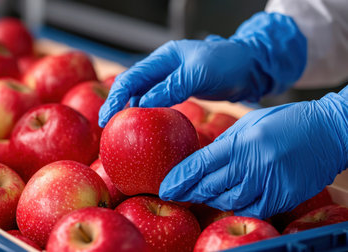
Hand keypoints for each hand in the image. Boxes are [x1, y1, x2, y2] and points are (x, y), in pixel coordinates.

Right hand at [99, 12, 306, 126]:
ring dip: (131, 110)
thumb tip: (144, 105)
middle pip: (132, 86)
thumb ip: (172, 87)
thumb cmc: (228, 64)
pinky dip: (149, 113)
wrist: (250, 66)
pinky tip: (146, 126)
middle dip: (117, 104)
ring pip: (143, 95)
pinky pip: (158, 102)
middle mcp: (163, 68)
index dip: (116, 97)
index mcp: (164, 58)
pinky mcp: (179, 91)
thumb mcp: (199, 73)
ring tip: (121, 129)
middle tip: (106, 126)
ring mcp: (170, 80)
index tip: (106, 116)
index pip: (132, 77)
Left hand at [159, 86, 347, 218]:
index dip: (180, 178)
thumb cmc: (287, 121)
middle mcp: (253, 164)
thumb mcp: (250, 124)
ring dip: (209, 199)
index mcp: (242, 142)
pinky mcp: (282, 196)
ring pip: (228, 200)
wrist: (329, 131)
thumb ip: (226, 144)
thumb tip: (203, 160)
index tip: (165, 186)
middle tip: (172, 194)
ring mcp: (269, 182)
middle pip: (210, 186)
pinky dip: (236, 206)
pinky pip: (252, 208)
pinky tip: (227, 202)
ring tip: (196, 196)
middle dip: (187, 192)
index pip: (201, 164)